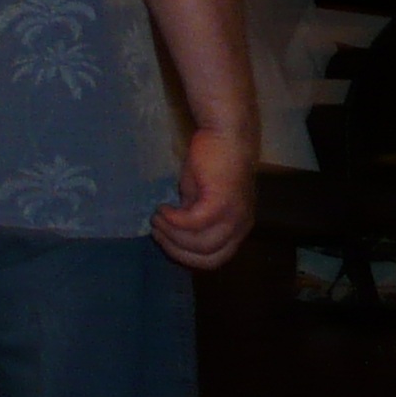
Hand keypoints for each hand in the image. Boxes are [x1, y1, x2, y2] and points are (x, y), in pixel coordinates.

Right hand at [152, 125, 256, 270]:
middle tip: (156, 231)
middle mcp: (239, 228)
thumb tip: (174, 231)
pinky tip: (162, 208)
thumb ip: (193, 216)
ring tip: (157, 218)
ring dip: (172, 235)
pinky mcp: (221, 202)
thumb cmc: (213, 163)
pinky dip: (173, 219)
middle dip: (176, 250)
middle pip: (207, 257)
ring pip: (200, 244)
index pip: (214, 260)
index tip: (165, 241)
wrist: (226, 136)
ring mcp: (233, 216)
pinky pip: (193, 222)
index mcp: (236, 229)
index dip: (186, 257)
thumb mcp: (200, 197)